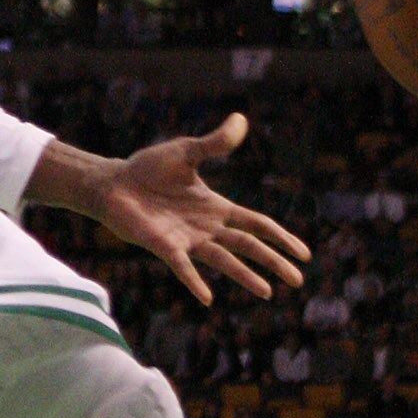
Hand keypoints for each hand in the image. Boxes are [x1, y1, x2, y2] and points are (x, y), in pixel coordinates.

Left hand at [88, 113, 310, 306]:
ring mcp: (187, 239)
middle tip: (298, 280)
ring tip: (267, 293)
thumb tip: (241, 119)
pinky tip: (208, 298)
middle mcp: (207, 228)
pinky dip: (195, 281)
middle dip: (273, 262)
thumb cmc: (149, 169)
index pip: (257, 225)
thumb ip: (214, 142)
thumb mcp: (186, 151)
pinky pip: (183, 267)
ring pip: (223, 260)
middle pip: (248, 246)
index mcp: (217, 207)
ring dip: (244, 276)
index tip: (304, 253)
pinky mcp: (164, 246)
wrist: (114, 183)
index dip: (281, 237)